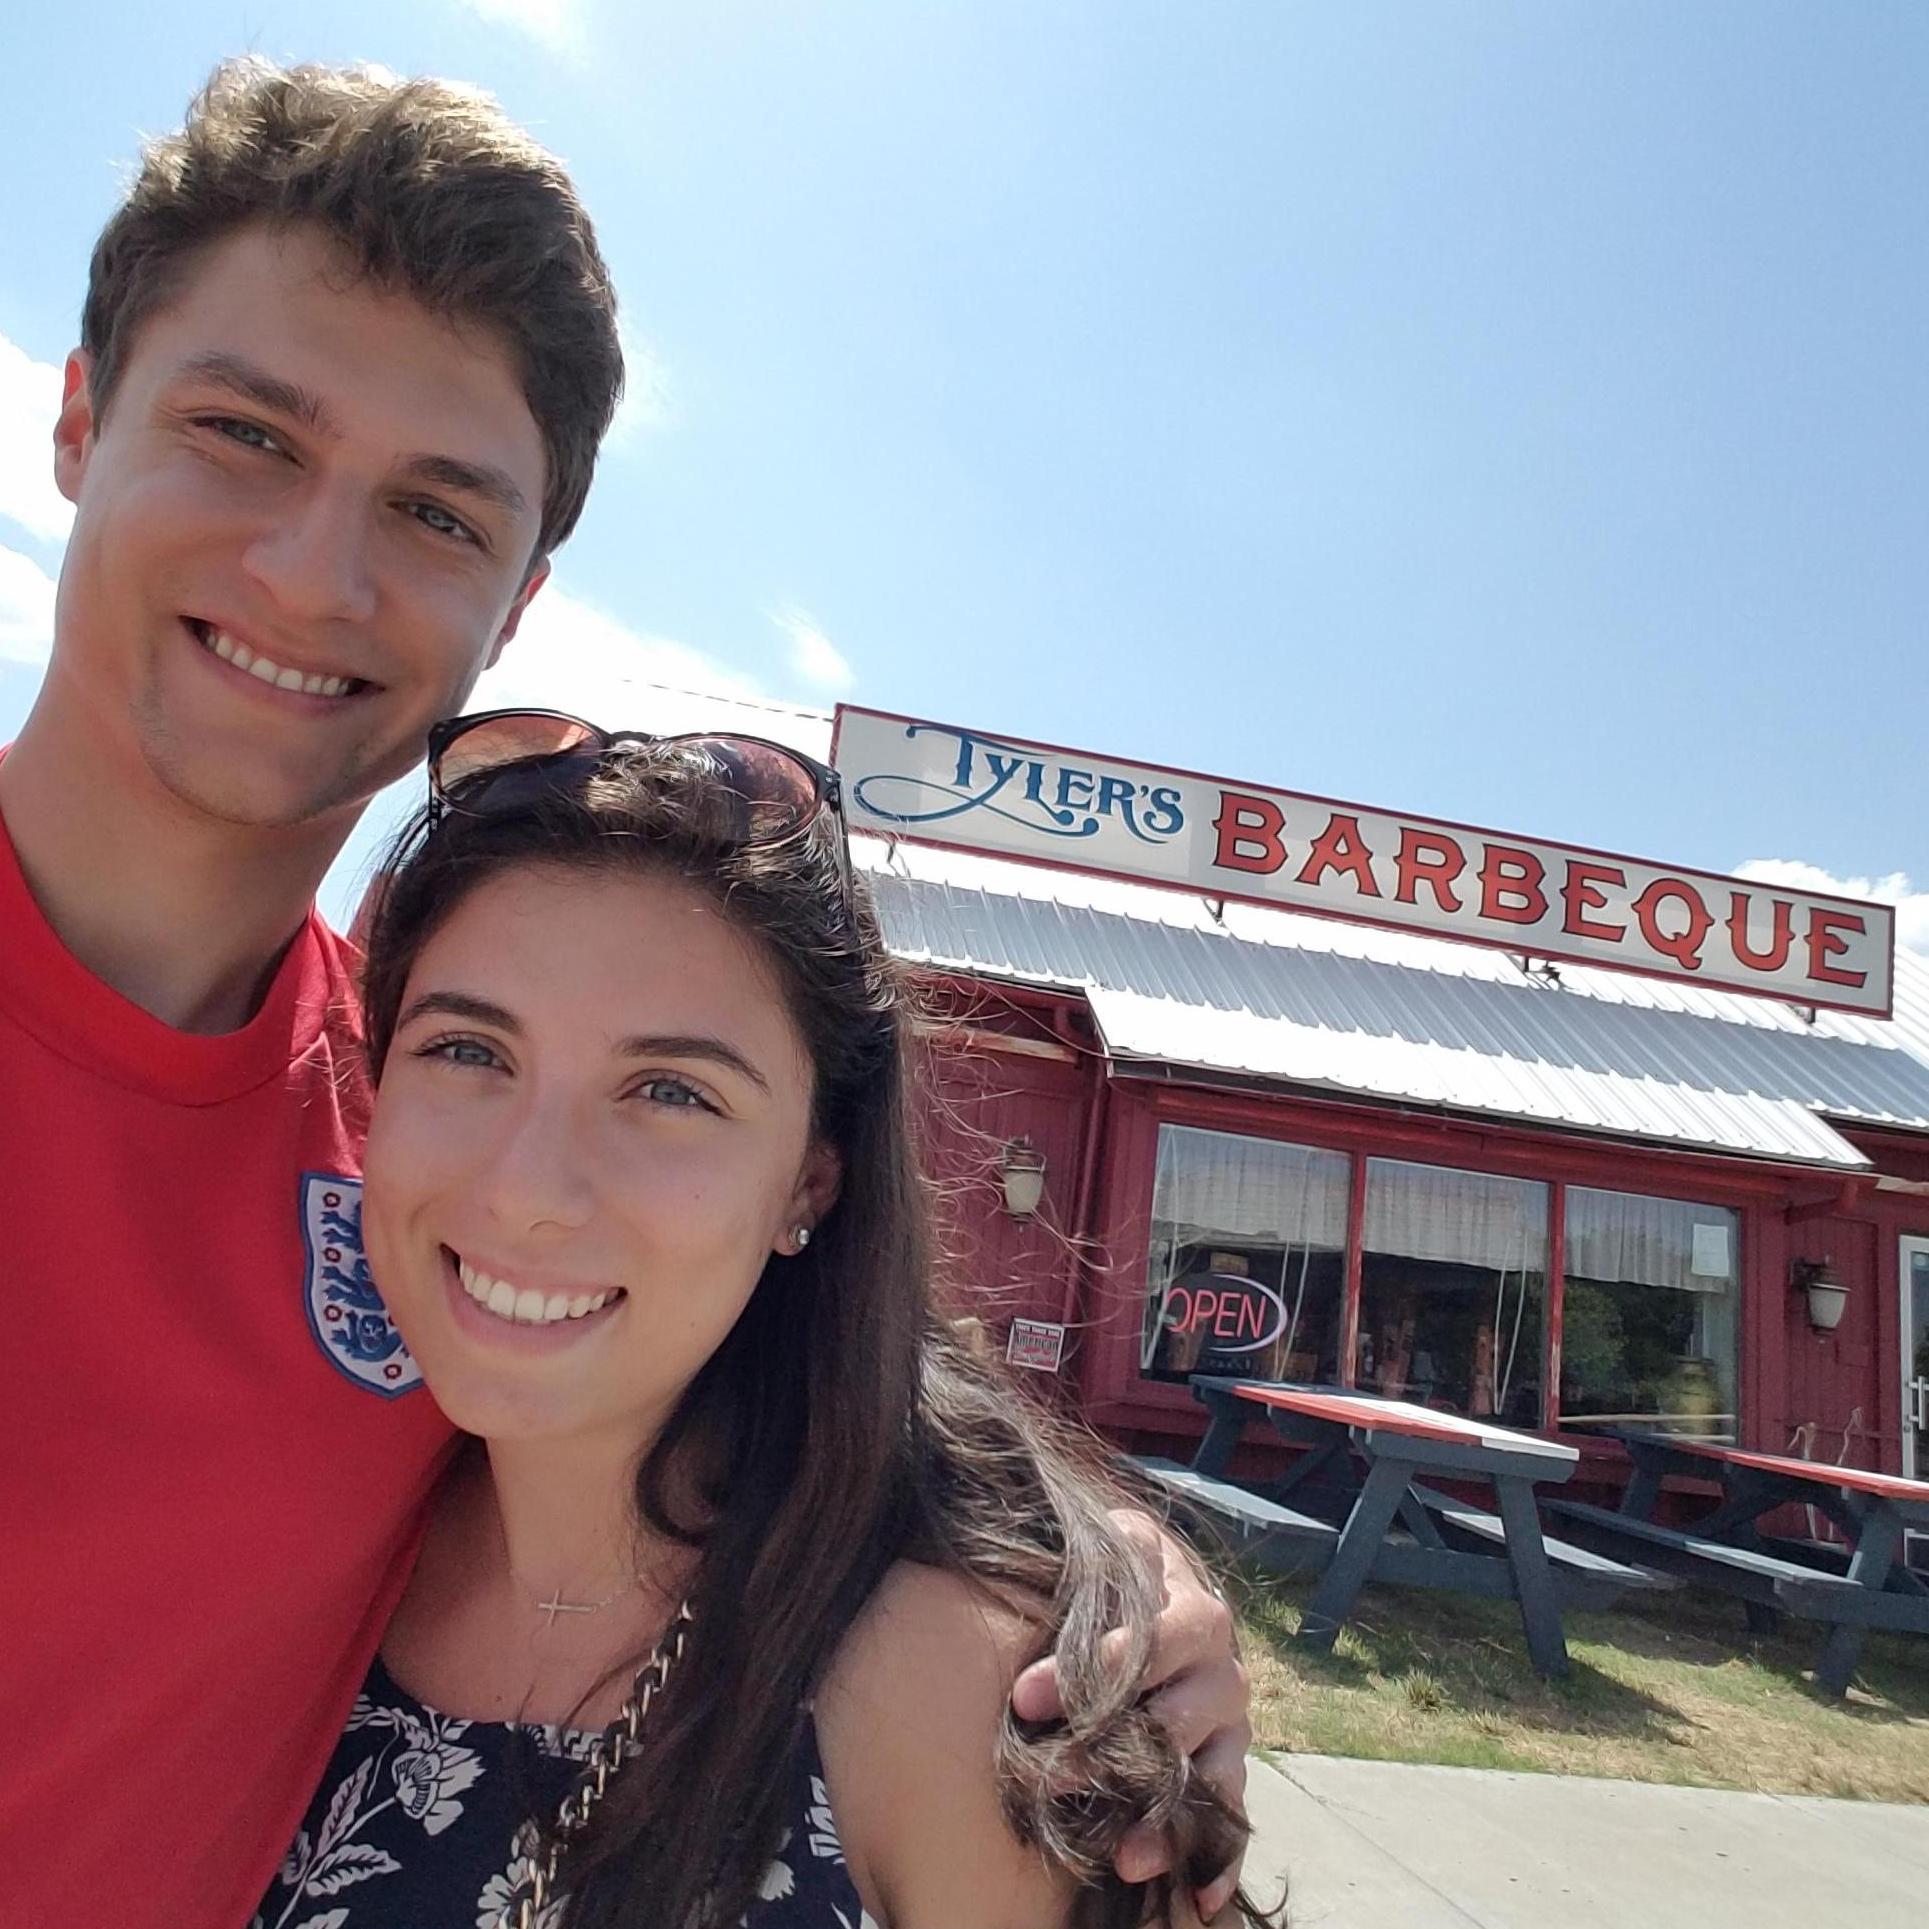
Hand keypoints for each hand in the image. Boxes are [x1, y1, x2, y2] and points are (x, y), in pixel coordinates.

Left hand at [1010, 1509, 1250, 1918]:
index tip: (1025, 1700)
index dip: (1097, 1662)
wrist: (1130, 1608)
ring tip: (1122, 1858)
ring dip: (1165, 1811)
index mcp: (1175, 1586)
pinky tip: (1198, 1898)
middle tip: (1054, 1778)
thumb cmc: (1084, 1588)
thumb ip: (1068, 1569)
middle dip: (1117, 1740)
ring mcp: (1225, 1706)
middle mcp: (1210, 1644)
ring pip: (1211, 1758)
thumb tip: (1000, 1558)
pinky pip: (1233, 1813)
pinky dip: (1217, 1857)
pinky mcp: (1229, 1761)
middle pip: (1182, 1693)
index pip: (1150, 1622)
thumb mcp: (1078, 1565)